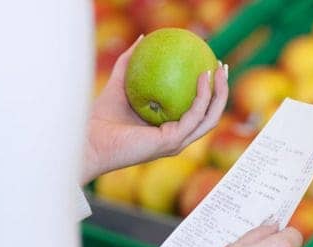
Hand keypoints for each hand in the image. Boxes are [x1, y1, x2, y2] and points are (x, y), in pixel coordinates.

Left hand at [82, 35, 228, 184]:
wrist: (89, 140)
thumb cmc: (100, 118)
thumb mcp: (119, 83)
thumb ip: (130, 63)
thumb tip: (142, 38)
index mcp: (169, 130)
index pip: (197, 112)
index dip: (209, 92)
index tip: (210, 67)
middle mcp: (177, 138)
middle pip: (210, 116)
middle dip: (222, 92)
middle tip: (223, 67)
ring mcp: (177, 142)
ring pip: (209, 118)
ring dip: (220, 94)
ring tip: (220, 70)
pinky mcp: (172, 142)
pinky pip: (194, 116)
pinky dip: (202, 96)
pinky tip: (202, 76)